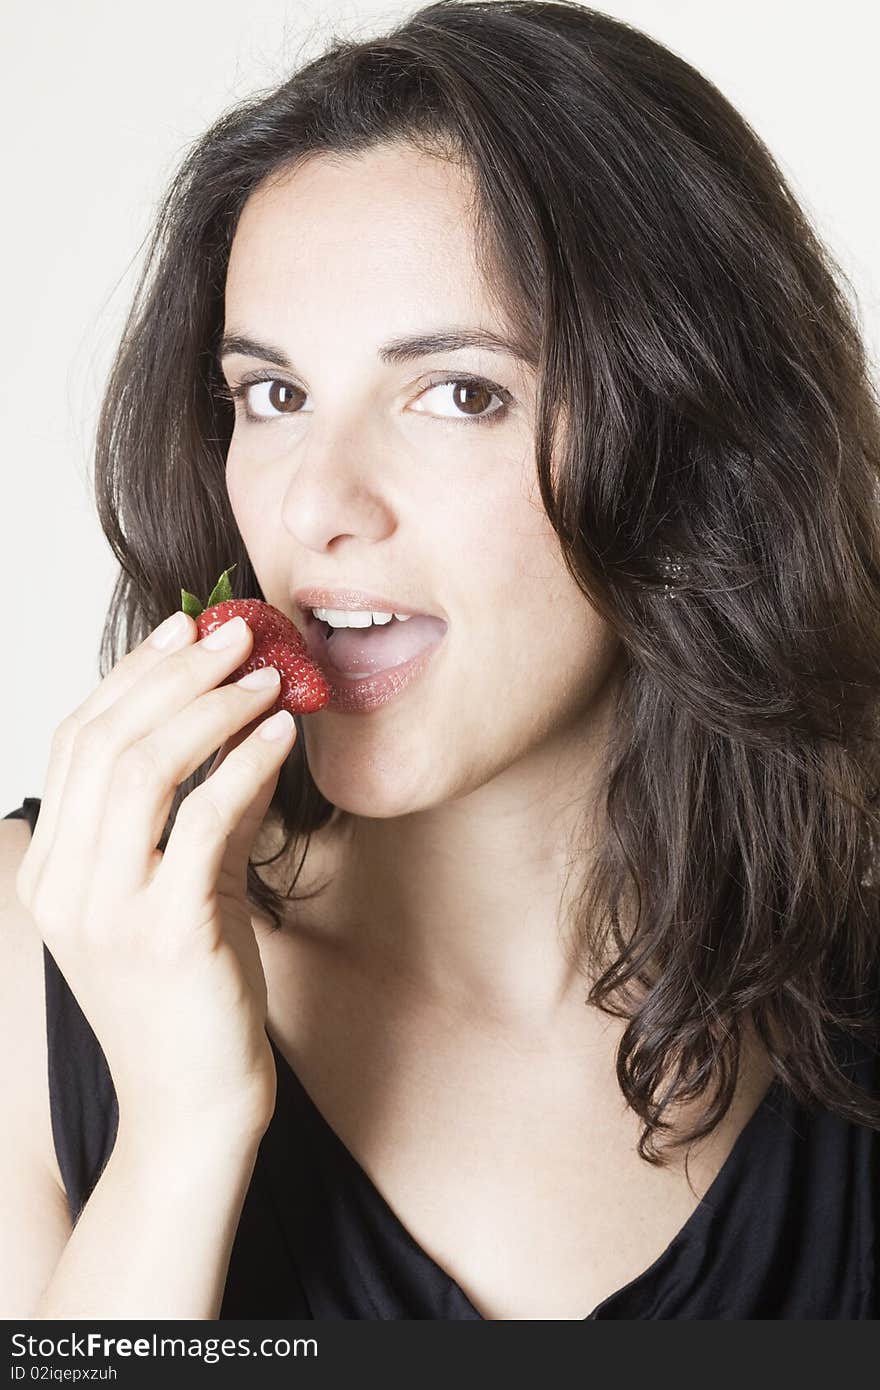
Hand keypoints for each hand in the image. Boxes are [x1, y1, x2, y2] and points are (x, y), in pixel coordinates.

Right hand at [16, 609, 298, 1142]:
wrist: (193, 1109)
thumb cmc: (190, 999)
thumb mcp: (183, 890)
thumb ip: (200, 813)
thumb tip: (242, 728)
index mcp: (53, 870)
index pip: (78, 741)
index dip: (133, 675)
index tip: (187, 629)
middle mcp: (64, 884)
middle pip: (107, 740)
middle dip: (177, 673)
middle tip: (238, 635)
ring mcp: (107, 910)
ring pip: (145, 768)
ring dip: (213, 706)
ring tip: (269, 675)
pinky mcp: (166, 932)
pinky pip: (203, 820)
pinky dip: (244, 764)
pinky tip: (281, 733)